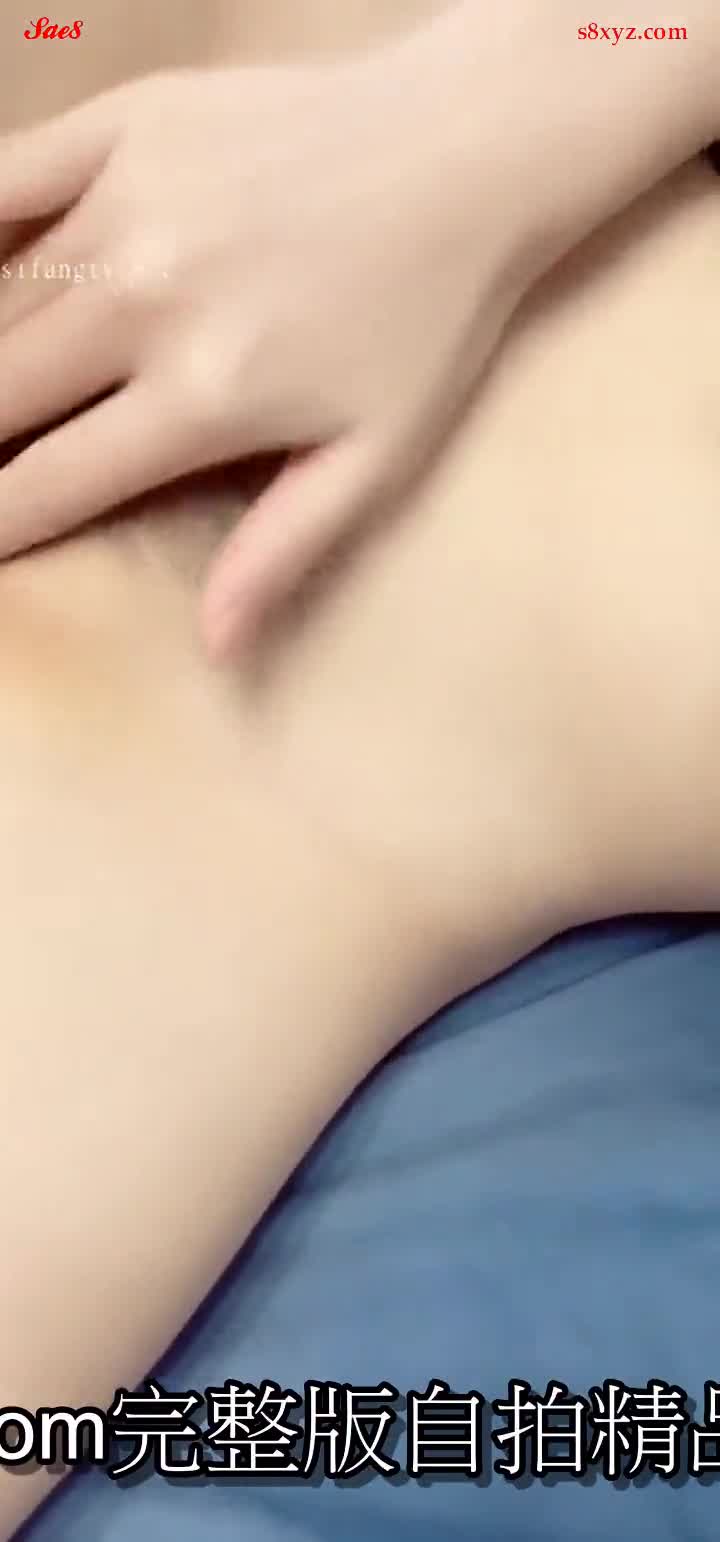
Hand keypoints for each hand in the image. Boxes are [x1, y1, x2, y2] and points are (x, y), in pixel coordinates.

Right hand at [0, 29, 534, 654]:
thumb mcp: (377, 458)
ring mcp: (126, 202)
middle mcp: (147, 300)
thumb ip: (280, 549)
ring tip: (10, 385)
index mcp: (204, 397)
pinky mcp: (123, 123)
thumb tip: (215, 646)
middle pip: (0, 392)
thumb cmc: (425, 322)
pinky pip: (1, 178)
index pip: (49, 481)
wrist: (465, 155)